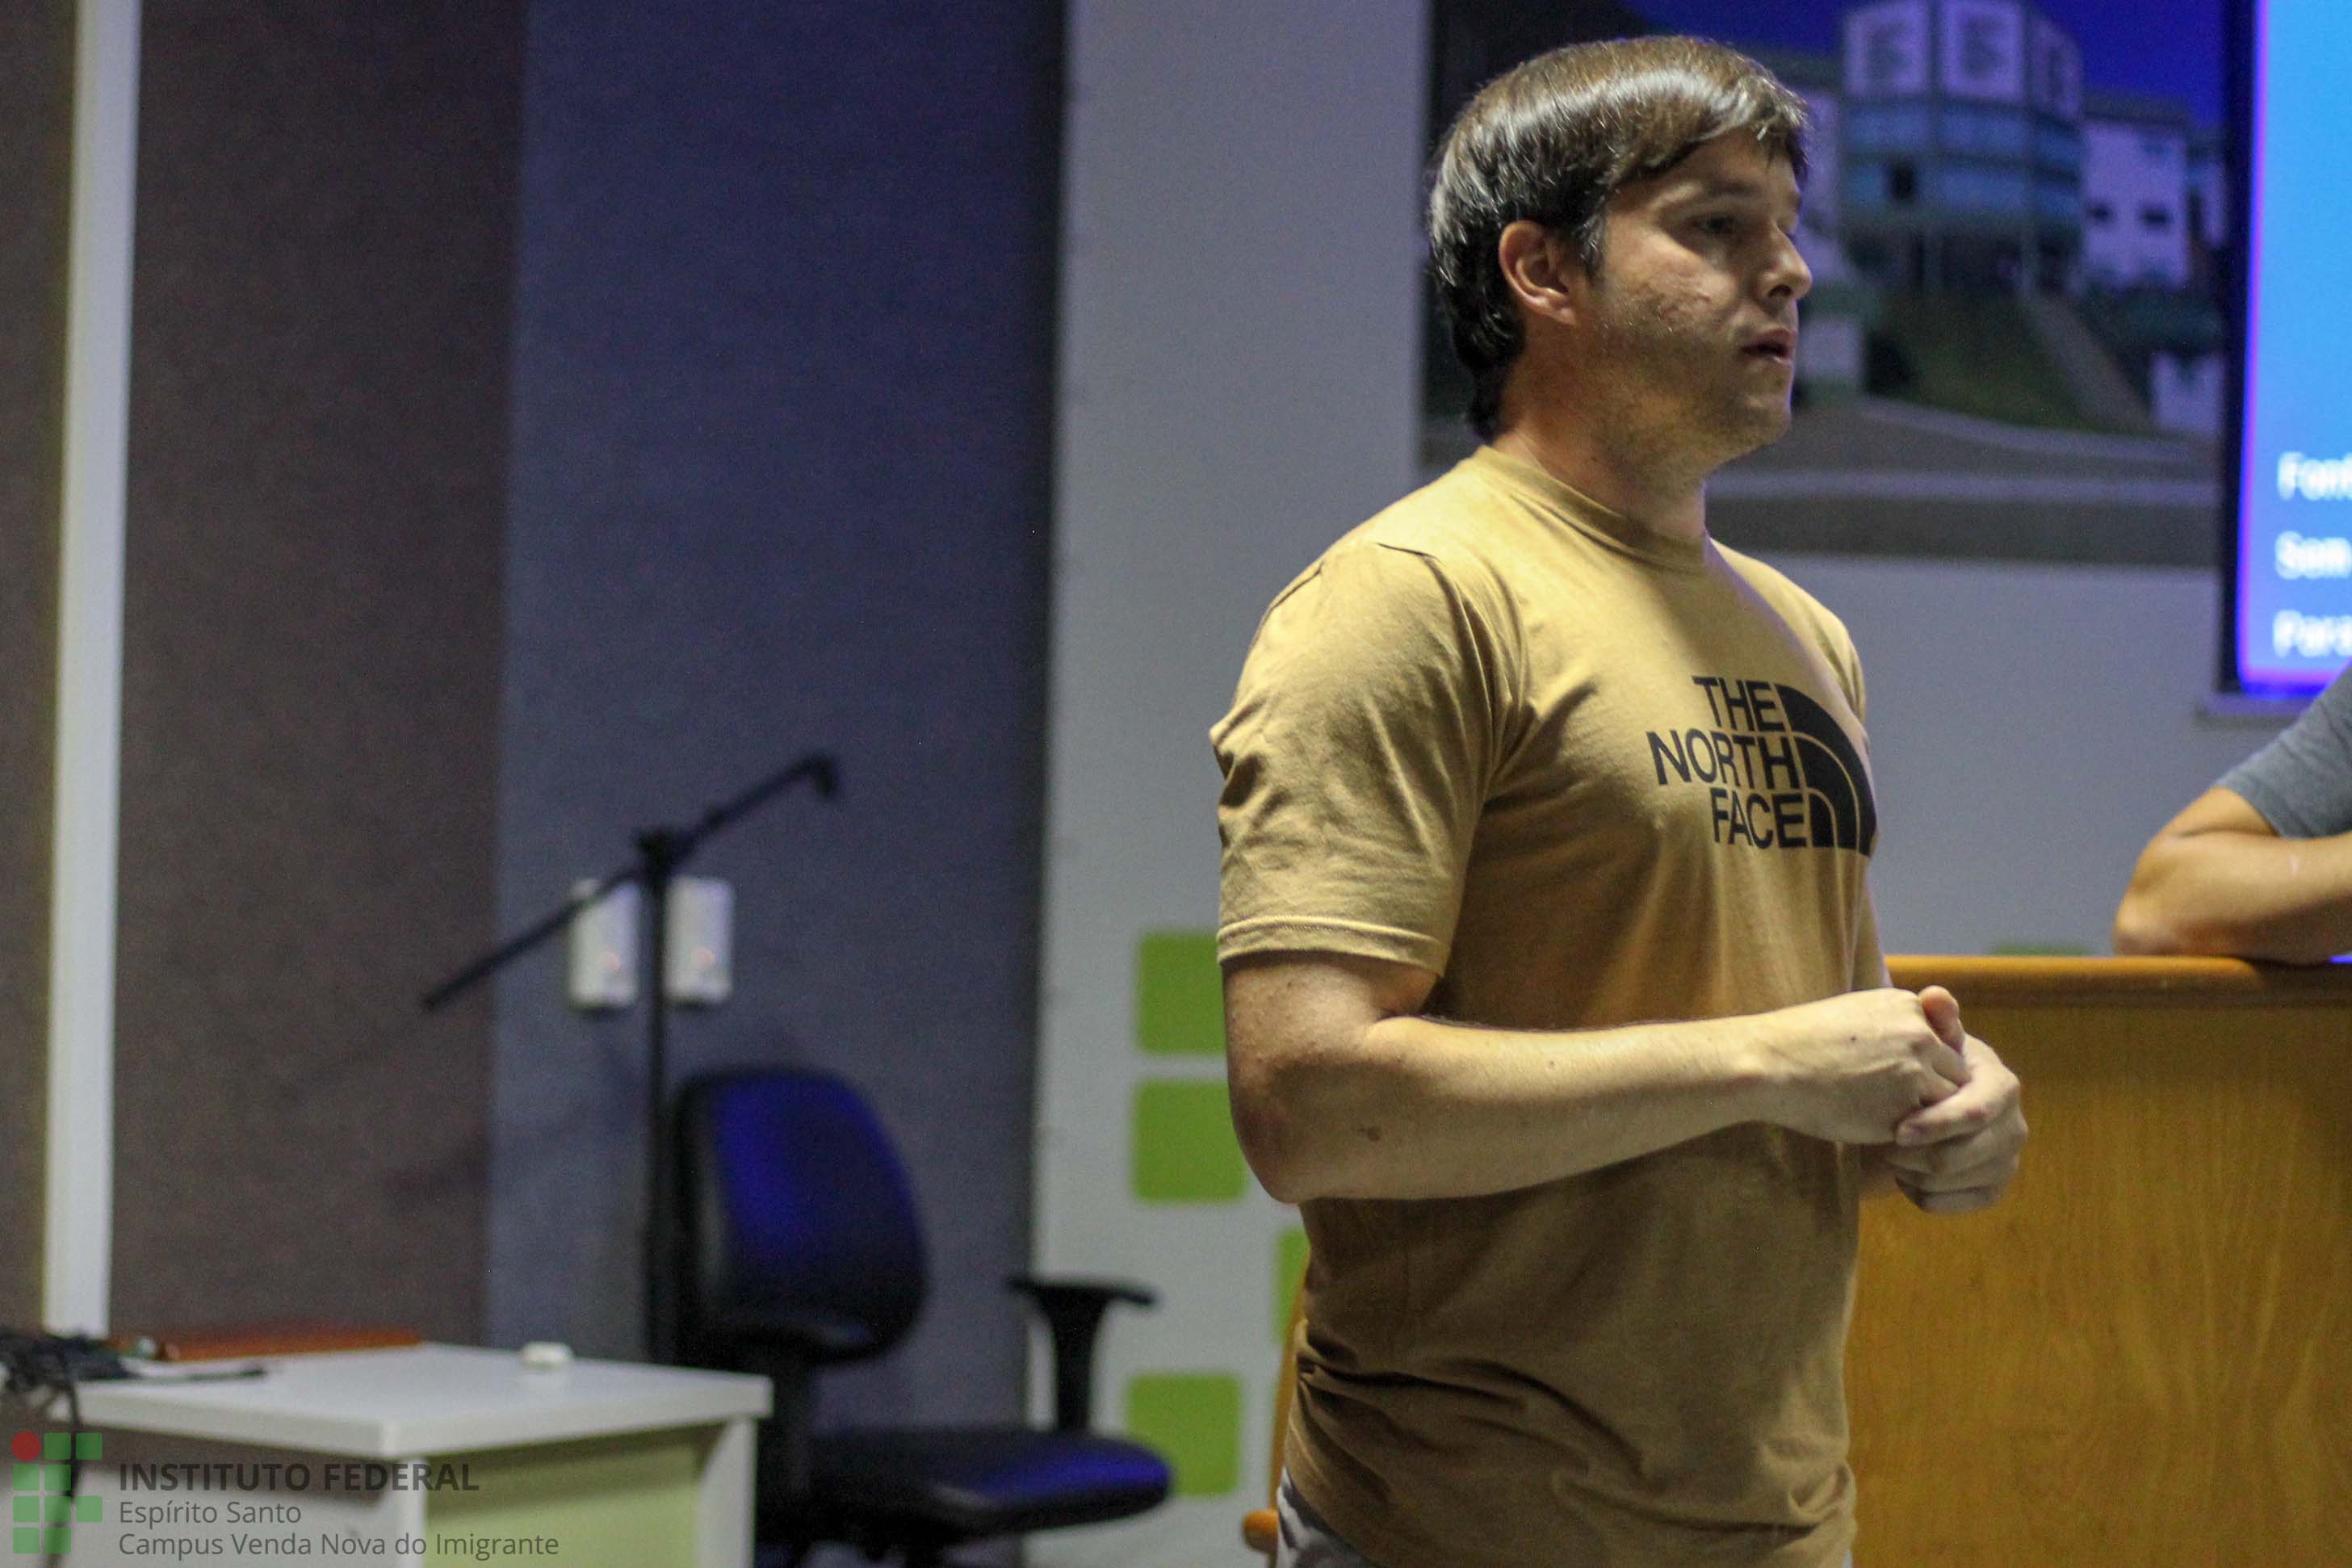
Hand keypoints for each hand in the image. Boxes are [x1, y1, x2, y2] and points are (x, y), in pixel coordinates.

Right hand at [1760, 986, 1970, 1144]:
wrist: (1769, 1064)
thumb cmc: (1800, 1042)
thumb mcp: (1854, 1014)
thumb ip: (1892, 1027)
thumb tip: (1915, 1049)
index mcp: (1907, 1006)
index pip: (1943, 1042)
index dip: (1926, 1066)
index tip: (1897, 1078)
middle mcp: (1919, 1035)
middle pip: (1955, 1072)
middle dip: (1934, 1091)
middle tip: (1904, 1107)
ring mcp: (1915, 1072)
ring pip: (1947, 1103)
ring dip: (1928, 1116)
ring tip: (1896, 1123)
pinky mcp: (1904, 1108)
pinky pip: (1927, 1130)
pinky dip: (1913, 1136)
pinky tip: (1881, 1132)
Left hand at [1880, 993, 2025, 1214]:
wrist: (1931, 1100)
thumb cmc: (1927, 1065)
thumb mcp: (1931, 1042)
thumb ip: (1937, 1022)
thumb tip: (1935, 995)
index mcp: (2003, 1086)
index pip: (1974, 1113)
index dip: (1936, 1124)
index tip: (1897, 1130)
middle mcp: (2014, 1126)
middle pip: (1962, 1155)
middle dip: (1915, 1154)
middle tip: (1881, 1145)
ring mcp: (2006, 1161)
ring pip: (1951, 1181)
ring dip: (1911, 1172)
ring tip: (1886, 1155)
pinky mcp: (1990, 1189)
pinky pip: (1949, 1204)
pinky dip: (1918, 1194)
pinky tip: (1902, 1175)